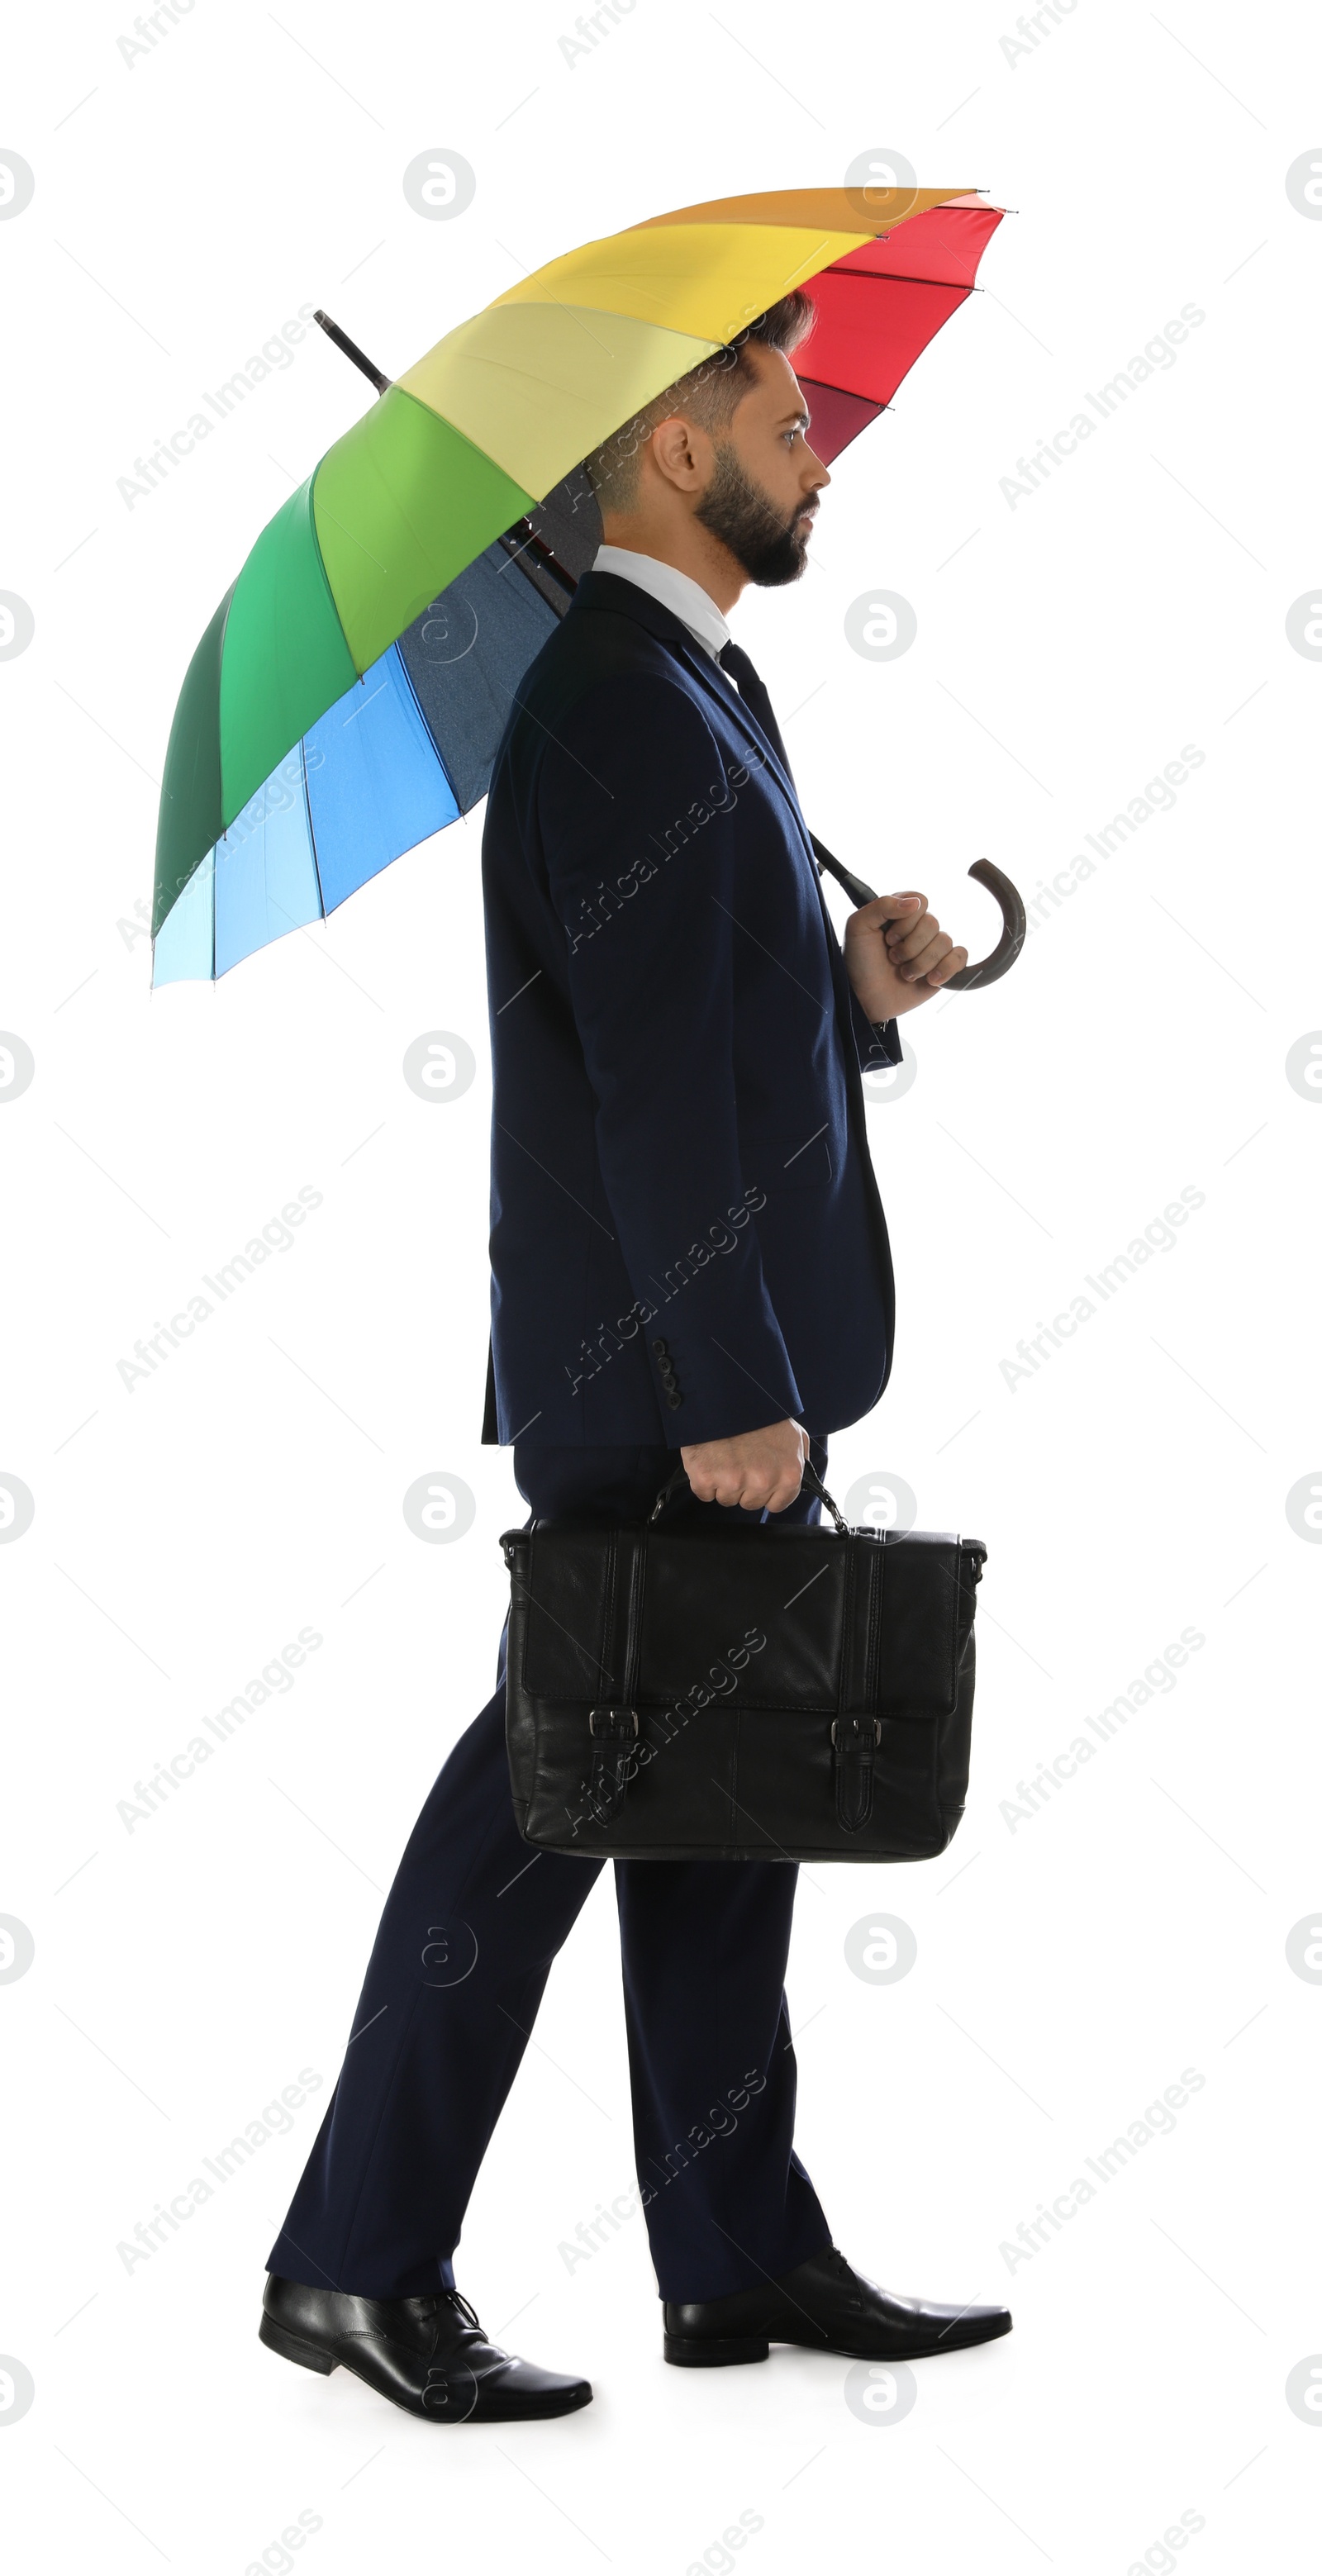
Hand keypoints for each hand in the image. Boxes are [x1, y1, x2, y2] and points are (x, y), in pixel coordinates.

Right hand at [681, 1418, 806, 1511]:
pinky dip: (704, 1480)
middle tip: (740, 1460)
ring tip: (725, 1456)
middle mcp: (762, 1482)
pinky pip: (704, 1493)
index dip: (767, 1491)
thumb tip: (797, 1479)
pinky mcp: (706, 1478)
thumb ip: (799, 1462)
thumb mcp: (794, 1435)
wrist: (725, 1392)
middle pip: (750, 1503)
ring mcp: (733, 1481)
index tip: (759, 1479)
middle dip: (745, 1486)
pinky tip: (710, 1459)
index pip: (777, 1504)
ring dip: (724, 1483)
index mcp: (788, 1475)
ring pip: (727, 1499)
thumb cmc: (760, 1411)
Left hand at [843, 891, 967, 1021]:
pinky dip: (947, 968)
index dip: (906, 922)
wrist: (865, 998)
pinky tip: (931, 980)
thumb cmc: (859, 962)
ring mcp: (932, 947)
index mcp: (900, 912)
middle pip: (932, 923)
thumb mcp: (858, 926)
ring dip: (921, 962)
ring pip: (945, 942)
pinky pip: (960, 956)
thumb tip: (915, 902)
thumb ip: (882, 905)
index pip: (920, 902)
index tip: (888, 938)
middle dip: (910, 947)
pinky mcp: (943, 966)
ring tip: (905, 973)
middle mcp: (919, 927)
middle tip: (893, 958)